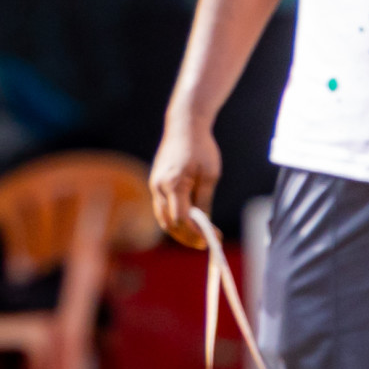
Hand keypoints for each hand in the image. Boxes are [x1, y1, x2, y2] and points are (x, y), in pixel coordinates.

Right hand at [149, 115, 220, 248]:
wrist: (183, 126)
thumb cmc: (200, 148)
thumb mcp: (210, 176)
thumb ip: (204, 202)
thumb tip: (205, 224)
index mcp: (173, 184)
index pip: (181, 220)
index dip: (197, 233)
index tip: (214, 239)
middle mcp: (158, 187)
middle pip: (169, 224)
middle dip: (188, 237)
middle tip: (208, 242)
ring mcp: (154, 185)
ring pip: (163, 219)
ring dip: (180, 231)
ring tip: (201, 235)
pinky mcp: (155, 183)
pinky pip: (162, 209)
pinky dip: (174, 219)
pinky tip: (191, 221)